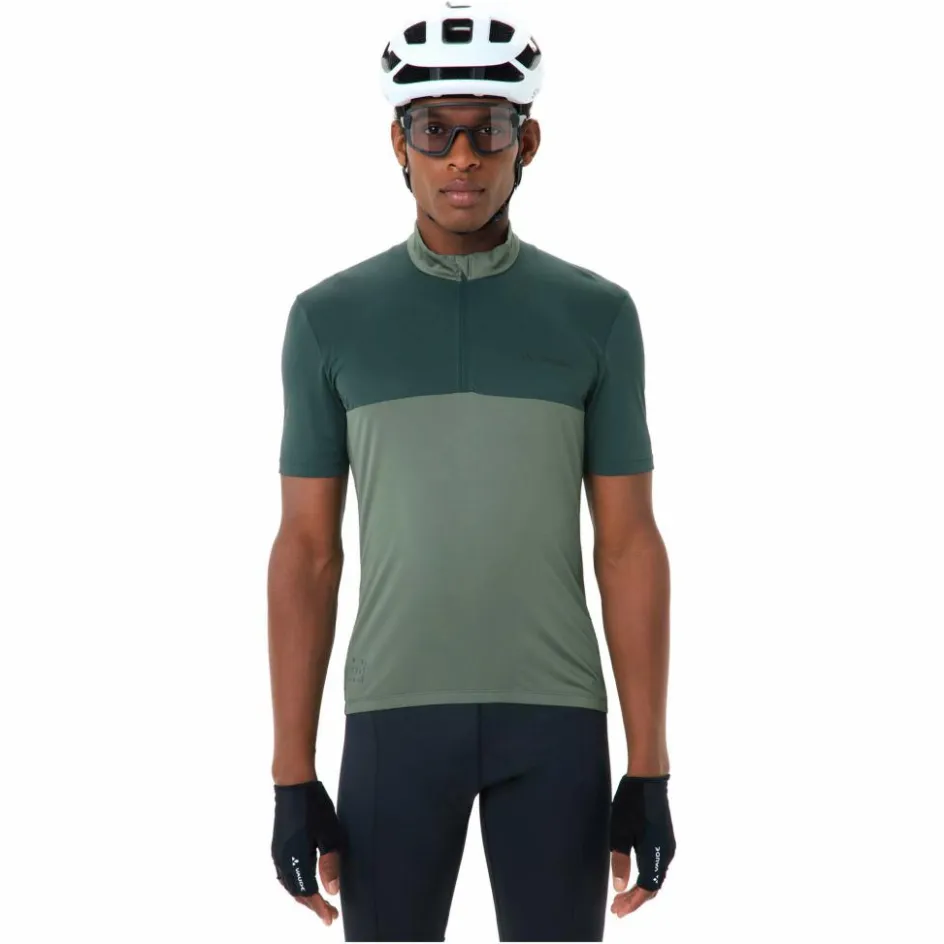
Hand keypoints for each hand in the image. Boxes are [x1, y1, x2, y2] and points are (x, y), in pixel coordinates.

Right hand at [271, 780, 343, 926]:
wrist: (293, 784)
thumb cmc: (314, 806)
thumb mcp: (329, 834)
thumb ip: (330, 863)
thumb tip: (332, 890)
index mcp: (295, 858)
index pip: (308, 892)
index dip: (320, 907)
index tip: (331, 918)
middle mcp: (283, 859)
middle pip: (297, 892)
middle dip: (313, 905)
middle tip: (330, 913)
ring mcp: (278, 852)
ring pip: (289, 884)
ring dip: (304, 895)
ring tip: (320, 901)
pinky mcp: (279, 846)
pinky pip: (285, 874)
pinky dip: (296, 884)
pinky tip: (305, 883)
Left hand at [608, 774, 675, 917]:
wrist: (649, 779)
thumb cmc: (631, 803)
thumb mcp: (619, 832)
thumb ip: (620, 860)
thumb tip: (619, 888)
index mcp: (656, 854)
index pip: (646, 888)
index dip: (632, 902)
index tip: (617, 910)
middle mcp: (666, 853)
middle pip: (652, 886)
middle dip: (635, 899)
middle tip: (616, 907)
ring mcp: (667, 845)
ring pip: (655, 876)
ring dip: (639, 889)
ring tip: (621, 896)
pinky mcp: (664, 838)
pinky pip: (656, 866)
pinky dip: (644, 876)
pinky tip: (633, 877)